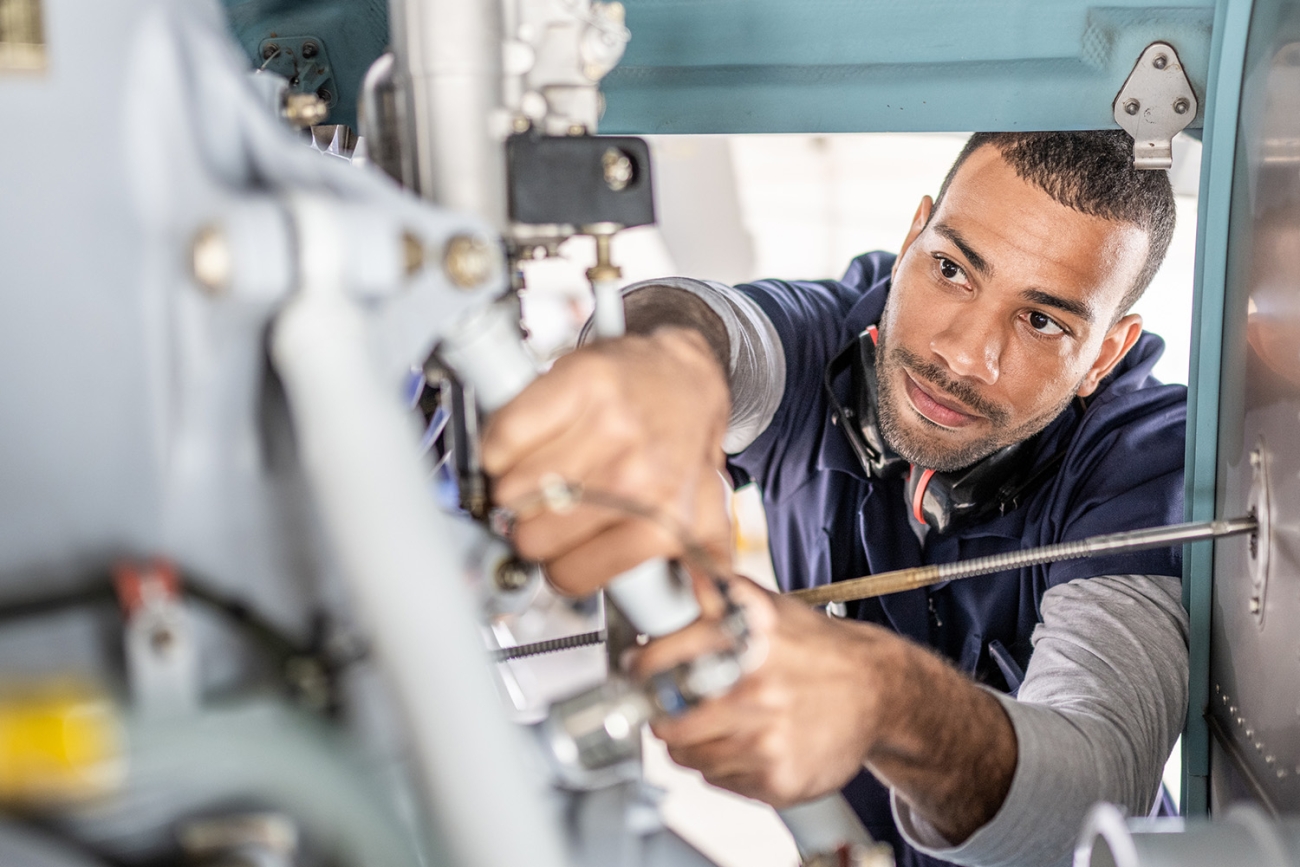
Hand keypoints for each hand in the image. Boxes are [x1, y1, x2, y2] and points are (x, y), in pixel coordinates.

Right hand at [481, 328, 731, 594]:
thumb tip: (715, 610)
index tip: (563, 548)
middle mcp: (634, 475)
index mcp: (661, 520)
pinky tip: (527, 443)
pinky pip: (504, 438)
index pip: (570, 575)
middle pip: (534, 536)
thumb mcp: (706, 514)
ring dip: (515, 487)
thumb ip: (706, 565)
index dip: (559, 564)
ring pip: (512, 490)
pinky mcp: (576, 384)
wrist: (686, 375)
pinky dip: (502, 446)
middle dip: (533, 527)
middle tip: (549, 508)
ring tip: (541, 474)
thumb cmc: (684, 443)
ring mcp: (605, 426)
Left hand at [632, 576, 892, 807]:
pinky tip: (748, 743)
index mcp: (748, 641)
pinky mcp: (779, 780)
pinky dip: (724, 766)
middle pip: (666, 722)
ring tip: (717, 724)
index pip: (661, 662)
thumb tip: (670, 576)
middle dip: (661, 716)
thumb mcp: (766, 606)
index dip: (640, 668)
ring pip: (689, 758)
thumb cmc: (816, 648)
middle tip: (668, 708)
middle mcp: (758, 691)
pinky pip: (720, 782)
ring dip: (691, 745)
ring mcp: (769, 741)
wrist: (878, 690)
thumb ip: (715, 593)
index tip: (636, 671)